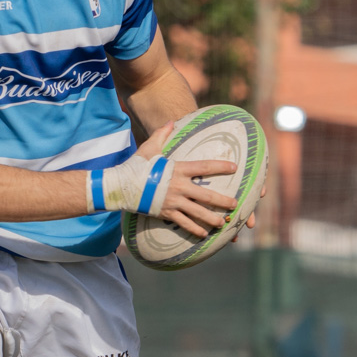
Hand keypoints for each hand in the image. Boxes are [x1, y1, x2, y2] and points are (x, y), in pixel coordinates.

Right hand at [133, 118, 238, 238]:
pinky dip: (195, 230)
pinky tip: (204, 234)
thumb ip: (162, 135)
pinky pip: (184, 224)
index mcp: (178, 169)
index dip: (220, 166)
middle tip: (235, 205)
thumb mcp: (149, 148)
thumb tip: (170, 121)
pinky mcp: (166, 213)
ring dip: (212, 219)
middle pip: (207, 196)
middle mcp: (179, 186)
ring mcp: (173, 202)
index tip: (234, 167)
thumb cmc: (136, 166)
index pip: (204, 167)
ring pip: (198, 213)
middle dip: (223, 201)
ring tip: (223, 223)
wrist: (121, 186)